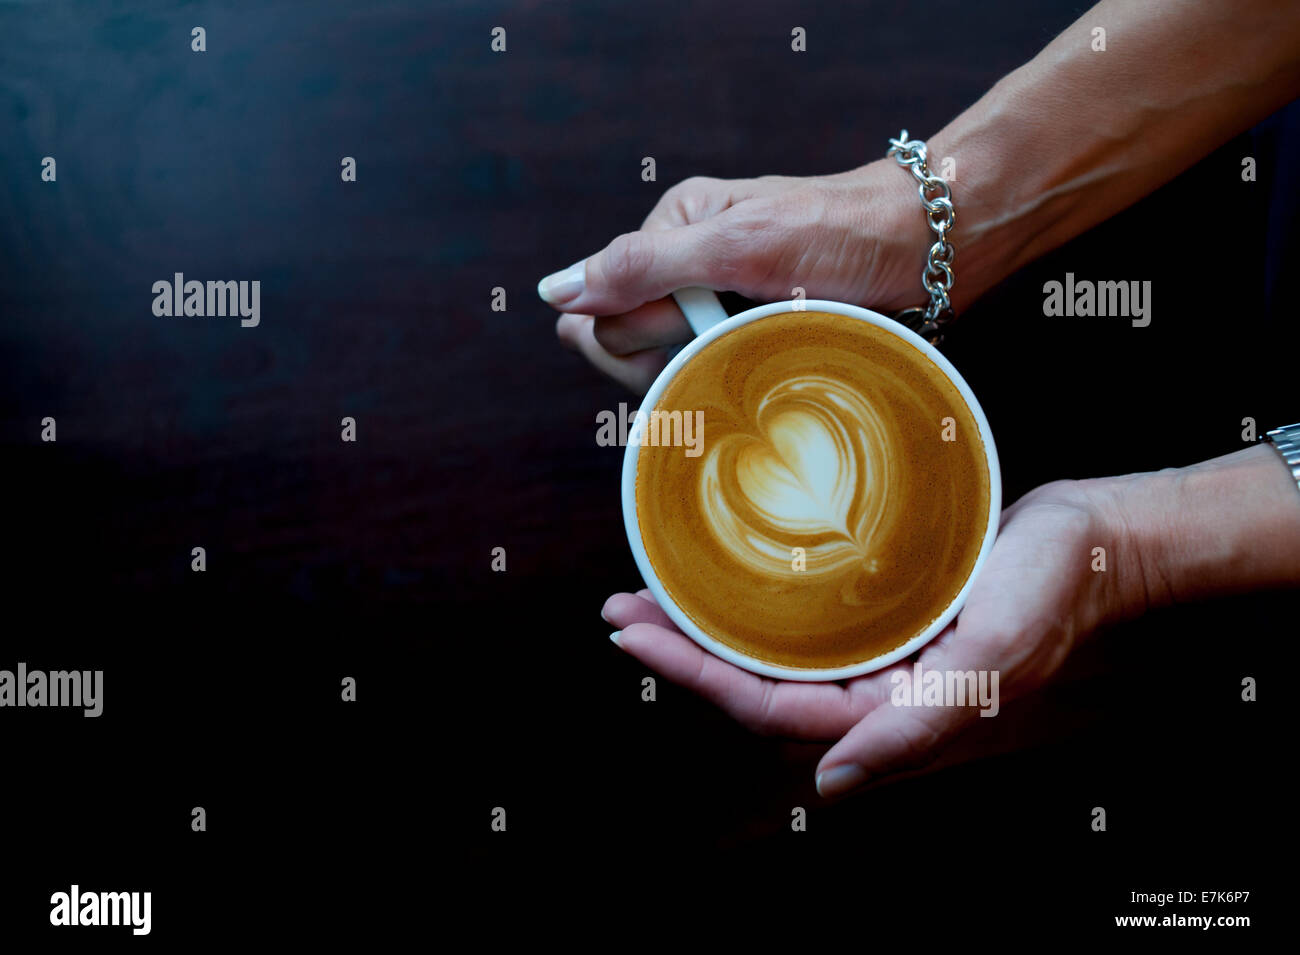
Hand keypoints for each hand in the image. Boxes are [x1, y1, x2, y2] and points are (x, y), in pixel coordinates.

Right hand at [539, 161, 929, 391]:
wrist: (932, 246)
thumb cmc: (840, 232)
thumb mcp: (737, 244)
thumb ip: (643, 268)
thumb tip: (555, 292)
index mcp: (671, 233)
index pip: (595, 316)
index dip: (632, 342)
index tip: (693, 330)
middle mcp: (686, 271)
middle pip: (628, 350)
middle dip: (674, 357)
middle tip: (740, 333)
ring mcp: (720, 308)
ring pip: (670, 373)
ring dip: (708, 373)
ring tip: (765, 348)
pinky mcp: (751, 338)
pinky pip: (712, 379)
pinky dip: (733, 384)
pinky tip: (770, 369)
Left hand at [602, 479, 1127, 798]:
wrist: (1099, 541)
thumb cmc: (1053, 591)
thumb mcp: (988, 660)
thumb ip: (914, 727)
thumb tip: (830, 786)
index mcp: (891, 711)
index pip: (770, 707)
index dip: (697, 676)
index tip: (636, 637)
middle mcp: (874, 687)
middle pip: (756, 682)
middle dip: (681, 651)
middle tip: (620, 610)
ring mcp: (876, 650)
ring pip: (772, 649)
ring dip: (707, 625)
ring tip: (647, 594)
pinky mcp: (882, 612)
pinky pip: (802, 616)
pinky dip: (753, 601)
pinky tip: (722, 578)